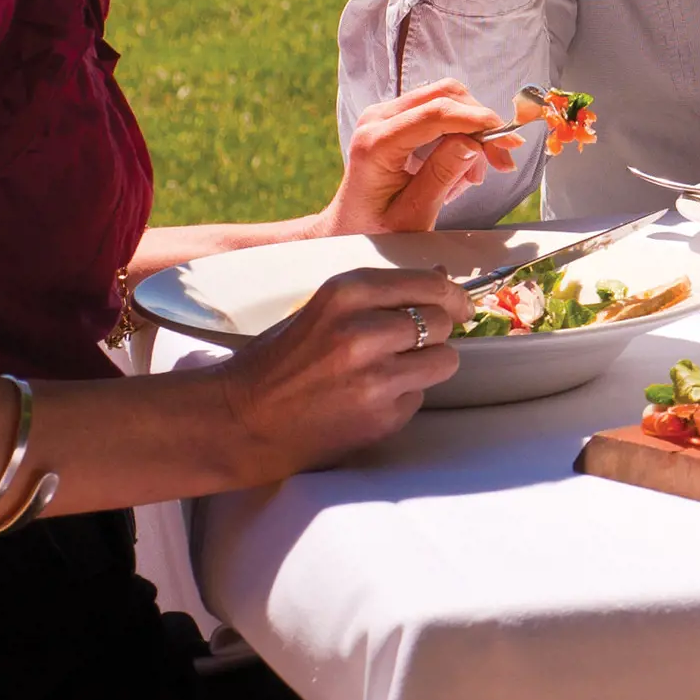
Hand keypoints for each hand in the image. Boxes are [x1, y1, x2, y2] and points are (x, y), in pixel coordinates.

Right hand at [208, 266, 474, 479]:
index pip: (429, 285)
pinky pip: (419, 397)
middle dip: (435, 331)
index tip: (458, 305)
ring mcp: (375, 377)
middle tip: (410, 343)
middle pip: (441, 321)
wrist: (241, 420)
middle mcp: (363, 331)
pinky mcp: (380, 417)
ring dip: (428, 365)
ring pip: (445, 360)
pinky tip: (369, 400)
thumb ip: (383, 294)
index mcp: (346, 292)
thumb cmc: (281, 360)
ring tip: (393, 371)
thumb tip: (445, 278)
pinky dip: (404, 397)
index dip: (452, 296)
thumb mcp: (325, 309)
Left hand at [323, 80, 516, 234]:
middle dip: (482, 123)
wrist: (350, 228)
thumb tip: (473, 142)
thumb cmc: (378, 230)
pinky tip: (462, 163)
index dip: (479, 121)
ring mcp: (384, 114)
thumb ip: (441, 176)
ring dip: (473, 127)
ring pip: (446, 97)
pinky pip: (439, 108)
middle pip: (444, 95)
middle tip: (502, 160)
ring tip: (477, 171)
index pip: (436, 113)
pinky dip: (461, 130)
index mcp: (375, 144)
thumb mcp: (413, 215)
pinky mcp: (395, 117)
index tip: (509, 141)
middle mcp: (376, 119)